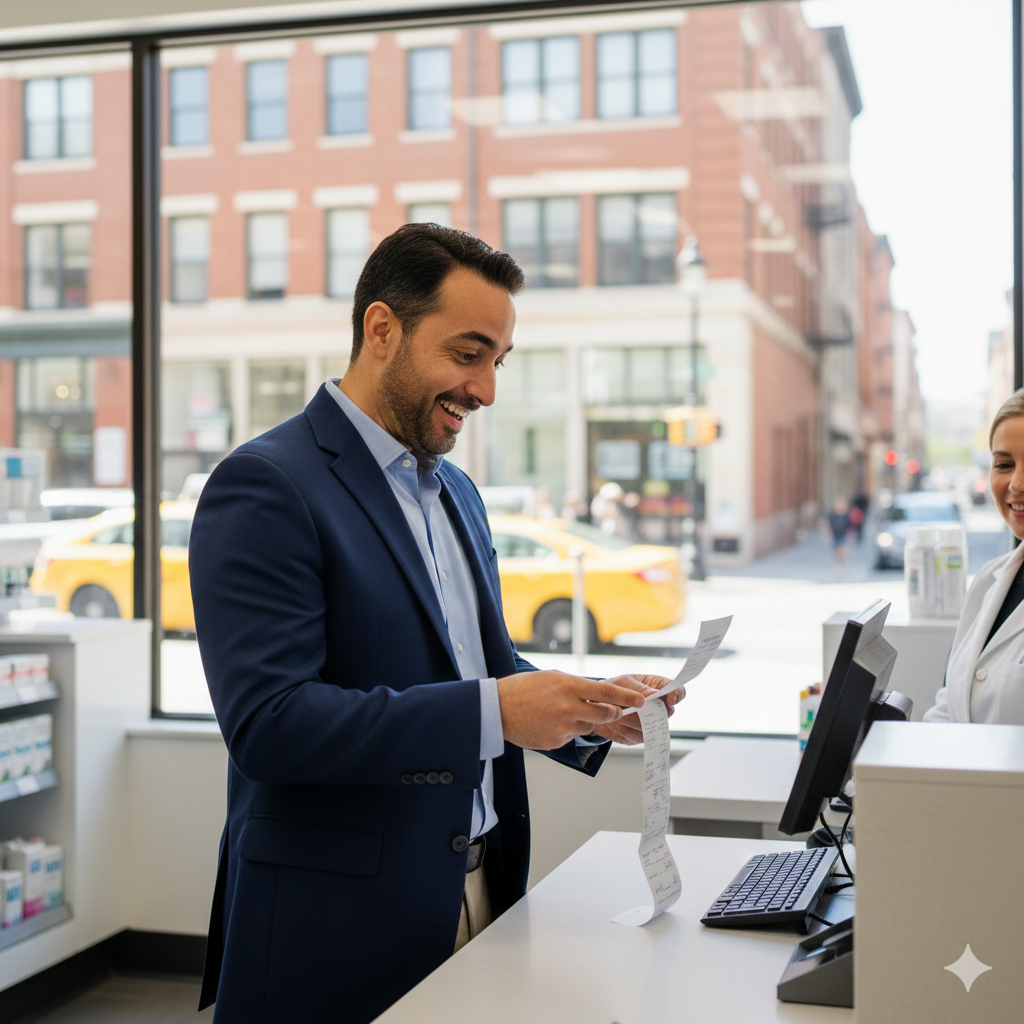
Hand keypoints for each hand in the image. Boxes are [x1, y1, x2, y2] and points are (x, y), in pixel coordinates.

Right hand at [496, 671, 652, 749]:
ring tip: (560, 713)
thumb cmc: (523, 690)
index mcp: (569, 686)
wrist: (497, 709)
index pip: (607, 692)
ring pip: (588, 726)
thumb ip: (577, 687)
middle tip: (611, 710)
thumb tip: (598, 694)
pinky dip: (566, 731)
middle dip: (612, 712)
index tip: (641, 700)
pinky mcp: (556, 742)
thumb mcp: (553, 677)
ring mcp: (563, 727)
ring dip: (583, 721)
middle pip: (606, 714)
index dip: (628, 697)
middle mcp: (569, 707)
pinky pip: (571, 737)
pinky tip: (548, 723)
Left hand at [589, 674, 682, 744]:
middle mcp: (659, 707)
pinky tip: (612, 722)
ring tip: (615, 714)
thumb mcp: (623, 682)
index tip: (670, 699)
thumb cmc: (614, 688)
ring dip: (630, 721)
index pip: (678, 692)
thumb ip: (638, 688)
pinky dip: (622, 730)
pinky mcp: (639, 737)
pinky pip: (635, 738)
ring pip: (650, 728)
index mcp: (658, 687)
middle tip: (629, 708)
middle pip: (666, 713)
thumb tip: (654, 694)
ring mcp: (651, 724)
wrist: (596, 705)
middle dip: (648, 712)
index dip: (677, 695)